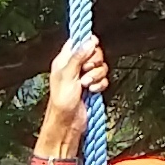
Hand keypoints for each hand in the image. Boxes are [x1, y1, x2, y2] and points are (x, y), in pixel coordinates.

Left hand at [37, 35, 109, 153]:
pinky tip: (92, 91)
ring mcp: (85, 77)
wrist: (67, 123)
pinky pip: (103, 79)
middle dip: (93, 62)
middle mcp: (75, 66)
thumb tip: (89, 41)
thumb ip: (78, 56)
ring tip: (86, 84)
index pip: (78, 42)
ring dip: (96, 75)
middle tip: (85, 71)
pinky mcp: (93, 87)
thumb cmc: (61, 101)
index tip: (90, 49)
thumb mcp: (67, 75)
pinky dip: (100, 84)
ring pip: (101, 66)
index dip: (86, 43)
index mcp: (64, 60)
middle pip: (94, 52)